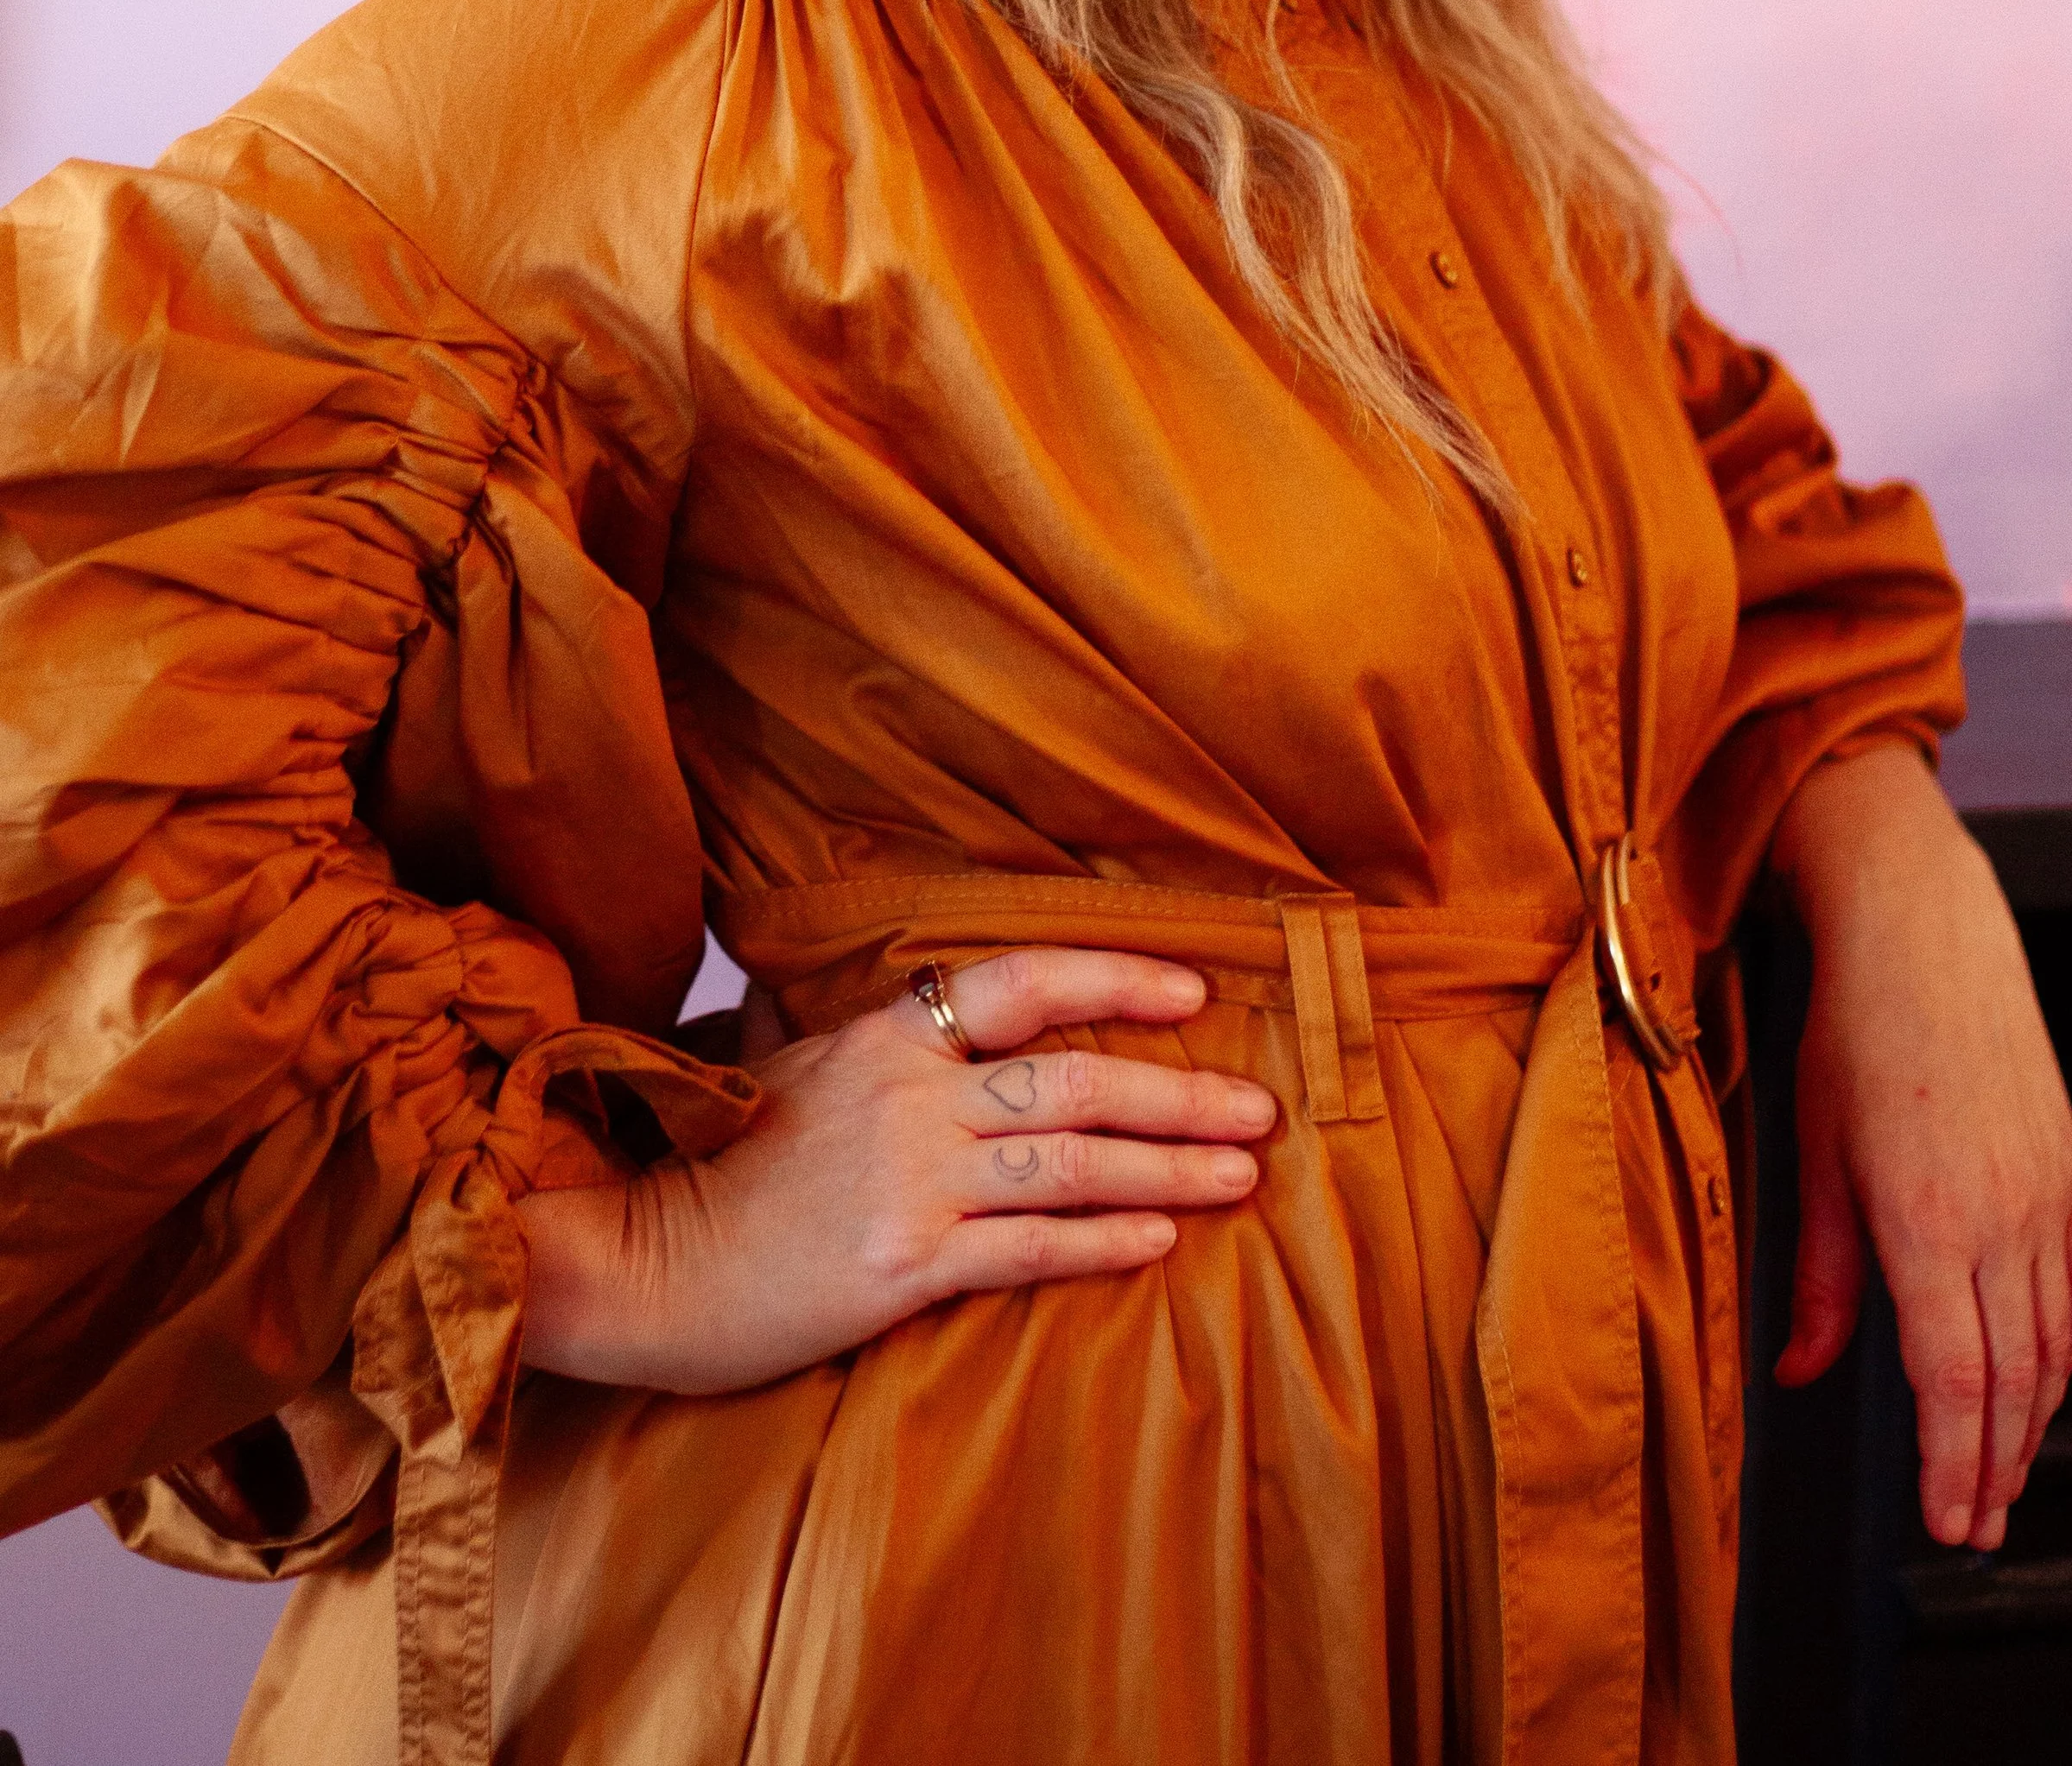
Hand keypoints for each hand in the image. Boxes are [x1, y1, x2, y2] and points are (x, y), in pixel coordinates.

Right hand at [519, 947, 1273, 1393]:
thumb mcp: (784, 1064)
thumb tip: (917, 1003)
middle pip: (1076, 1076)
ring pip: (1071, 1160)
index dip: (1117, 977)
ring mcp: (909, 1180)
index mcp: (887, 1036)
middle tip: (1263, 1107)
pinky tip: (1160, 1239)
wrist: (637, 1257)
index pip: (1025, 981)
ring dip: (1169, 1166)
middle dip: (1182, 1090)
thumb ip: (864, 1036)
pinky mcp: (902, 1265)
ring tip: (1241, 1174)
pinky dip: (1103, 1240)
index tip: (1195, 989)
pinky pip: (1028, 1248)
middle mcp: (910, 1095)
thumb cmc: (711, 1161)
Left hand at [1770, 746, 2071, 1548]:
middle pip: (2011, 1381)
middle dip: (1994, 1467)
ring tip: (2003, 1473)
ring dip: (2031, 1421)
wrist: (1923, 933)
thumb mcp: (1815, 1156)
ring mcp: (2045, 1197)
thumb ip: (1817, 1276)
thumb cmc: (1857, 1028)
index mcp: (1927, 1221)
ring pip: (2052, 1344)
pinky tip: (2043, 1378)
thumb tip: (1799, 1367)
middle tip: (1976, 1524)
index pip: (1952, 1382)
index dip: (1952, 1466)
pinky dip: (2062, 1350)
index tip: (1946, 1520)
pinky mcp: (2067, 1174)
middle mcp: (2000, 1218)